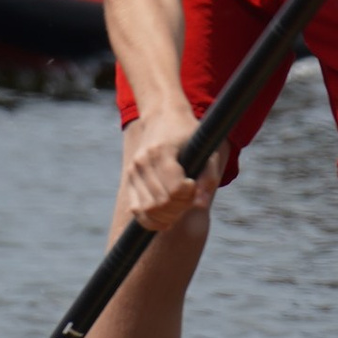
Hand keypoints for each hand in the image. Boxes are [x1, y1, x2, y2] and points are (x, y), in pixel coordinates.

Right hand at [118, 106, 203, 232]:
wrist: (162, 116)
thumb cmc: (188, 134)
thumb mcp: (205, 149)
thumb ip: (208, 176)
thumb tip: (200, 204)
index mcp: (161, 151)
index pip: (175, 188)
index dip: (189, 194)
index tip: (193, 185)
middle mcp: (143, 162)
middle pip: (163, 202)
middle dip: (181, 206)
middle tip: (189, 196)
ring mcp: (133, 171)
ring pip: (150, 209)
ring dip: (169, 215)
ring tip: (180, 205)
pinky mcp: (129, 179)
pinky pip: (138, 211)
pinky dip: (152, 221)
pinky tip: (166, 220)